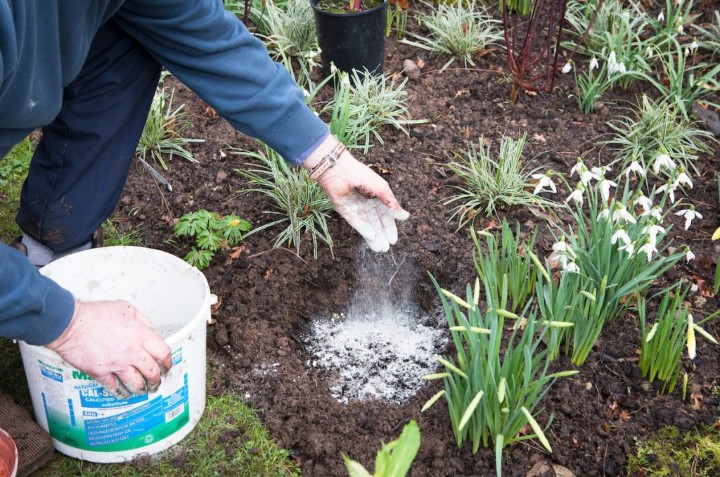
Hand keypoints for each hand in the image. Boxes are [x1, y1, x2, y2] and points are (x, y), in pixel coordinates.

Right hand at [47, 300, 171, 398]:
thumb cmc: (95, 314)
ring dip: (142, 388)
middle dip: (157, 379)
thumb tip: (150, 329)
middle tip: (157, 381)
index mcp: (140, 335)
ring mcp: (116, 364)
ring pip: (136, 383)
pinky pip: (115, 387)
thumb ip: (142, 320)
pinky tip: (123, 393)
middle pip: (152, 371)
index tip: (167, 365)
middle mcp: (131, 351)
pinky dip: (121, 392)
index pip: (163, 352)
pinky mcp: (100, 372)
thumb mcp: (126, 308)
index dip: (168, 361)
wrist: (70, 323)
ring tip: (143, 390)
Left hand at [304, 138, 408, 251]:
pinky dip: (364, 231)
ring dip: (374, 237)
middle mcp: (368, 204)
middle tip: (387, 248)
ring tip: (379, 249)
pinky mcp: (346, 212)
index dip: (390, 228)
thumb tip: (405, 217)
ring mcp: (356, 209)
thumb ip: (392, 204)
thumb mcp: (382, 190)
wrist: (340, 171)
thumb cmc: (363, 177)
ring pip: (367, 226)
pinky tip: (371, 238)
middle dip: (382, 235)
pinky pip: (357, 224)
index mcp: (378, 197)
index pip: (386, 216)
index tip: (394, 240)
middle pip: (377, 224)